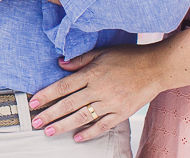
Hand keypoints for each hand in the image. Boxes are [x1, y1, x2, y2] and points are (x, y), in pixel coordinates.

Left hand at [27, 44, 165, 141]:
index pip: (63, 86)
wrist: (156, 68)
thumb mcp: (102, 52)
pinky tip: (77, 138)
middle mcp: (99, 89)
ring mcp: (110, 103)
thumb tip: (60, 64)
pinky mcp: (121, 113)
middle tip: (35, 122)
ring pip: (82, 117)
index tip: (33, 103)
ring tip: (49, 131)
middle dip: (50, 114)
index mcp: (92, 73)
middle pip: (69, 104)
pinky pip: (102, 126)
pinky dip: (89, 133)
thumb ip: (80, 60)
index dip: (46, 95)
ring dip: (63, 125)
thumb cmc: (129, 57)